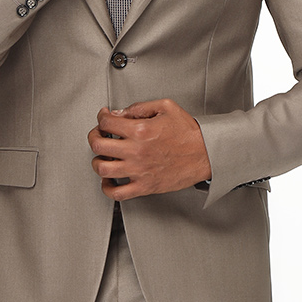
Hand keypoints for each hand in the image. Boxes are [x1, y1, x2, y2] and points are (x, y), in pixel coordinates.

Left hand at [87, 100, 211, 198]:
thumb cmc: (189, 134)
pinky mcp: (144, 187)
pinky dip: (107, 187)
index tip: (104, 117)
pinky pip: (117, 193)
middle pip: (98, 144)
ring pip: (102, 168)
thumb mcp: (166, 107)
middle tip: (98, 134)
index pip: (107, 122)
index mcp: (141, 130)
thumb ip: (140, 107)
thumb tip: (121, 112)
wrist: (206, 154)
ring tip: (102, 156)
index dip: (101, 117)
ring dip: (97, 160)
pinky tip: (109, 179)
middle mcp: (136, 151)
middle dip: (94, 136)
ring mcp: (139, 171)